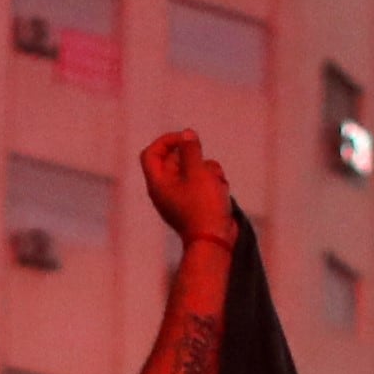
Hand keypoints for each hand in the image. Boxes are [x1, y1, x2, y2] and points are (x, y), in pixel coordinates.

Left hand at [139, 131, 232, 247]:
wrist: (215, 240)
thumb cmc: (202, 206)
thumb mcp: (197, 172)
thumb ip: (190, 150)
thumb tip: (187, 134)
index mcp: (158, 183)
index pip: (151, 153)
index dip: (166, 141)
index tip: (184, 138)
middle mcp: (166, 189)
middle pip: (175, 160)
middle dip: (196, 158)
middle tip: (206, 166)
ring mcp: (181, 197)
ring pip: (194, 170)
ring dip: (209, 171)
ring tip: (217, 182)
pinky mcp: (196, 202)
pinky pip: (203, 183)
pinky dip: (213, 183)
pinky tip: (222, 191)